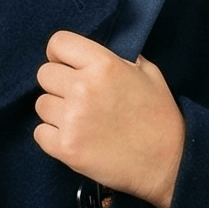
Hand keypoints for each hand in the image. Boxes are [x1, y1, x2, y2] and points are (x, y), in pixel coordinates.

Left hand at [31, 31, 185, 207]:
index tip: (65, 65)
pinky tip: (76, 138)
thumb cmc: (159, 118)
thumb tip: (92, 54)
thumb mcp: (148, 73)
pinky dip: (53, 136)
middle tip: (78, 98)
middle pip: (44, 74)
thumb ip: (117, 58)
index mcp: (104, 64)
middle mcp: (84, 88)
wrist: (168, 164)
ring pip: (41, 104)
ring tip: (81, 121)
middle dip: (58, 84)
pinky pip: (40, 133)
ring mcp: (72, 119)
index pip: (58, 43)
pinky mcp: (67, 148)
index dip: (59, 54)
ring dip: (56, 112)